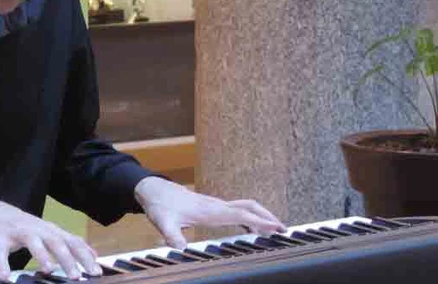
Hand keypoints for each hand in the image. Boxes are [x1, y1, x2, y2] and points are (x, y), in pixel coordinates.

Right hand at [0, 196, 99, 279]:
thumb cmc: (23, 226)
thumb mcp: (48, 232)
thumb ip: (69, 243)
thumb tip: (93, 253)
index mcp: (50, 230)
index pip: (72, 242)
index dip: (85, 256)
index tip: (96, 272)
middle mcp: (37, 229)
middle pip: (55, 242)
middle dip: (68, 259)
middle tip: (77, 276)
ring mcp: (17, 232)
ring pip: (32, 242)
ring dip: (41, 256)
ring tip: (49, 270)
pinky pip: (1, 252)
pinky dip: (2, 264)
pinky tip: (5, 277)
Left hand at [133, 177, 285, 248]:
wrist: (153, 189)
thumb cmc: (160, 204)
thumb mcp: (163, 222)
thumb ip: (171, 236)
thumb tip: (179, 249)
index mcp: (210, 210)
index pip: (241, 215)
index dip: (260, 221)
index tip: (277, 228)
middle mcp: (216, 206)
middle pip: (250, 207)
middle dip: (268, 216)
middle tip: (285, 230)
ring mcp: (215, 205)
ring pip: (245, 207)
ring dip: (261, 216)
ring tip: (275, 231)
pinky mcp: (212, 206)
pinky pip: (237, 211)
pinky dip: (250, 217)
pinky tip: (252, 228)